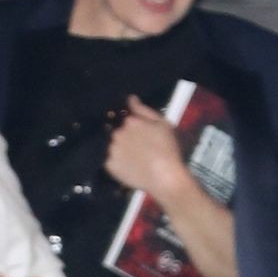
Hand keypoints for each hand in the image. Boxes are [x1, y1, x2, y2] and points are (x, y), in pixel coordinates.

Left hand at [104, 94, 190, 211]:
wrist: (165, 177)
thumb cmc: (168, 149)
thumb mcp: (162, 123)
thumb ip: (143, 110)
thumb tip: (130, 98)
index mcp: (130, 122)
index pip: (127, 121)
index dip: (136, 129)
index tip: (144, 138)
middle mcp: (118, 134)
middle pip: (118, 134)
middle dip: (127, 139)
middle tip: (141, 150)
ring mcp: (112, 150)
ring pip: (114, 147)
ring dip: (121, 151)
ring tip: (137, 161)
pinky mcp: (110, 166)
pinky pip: (111, 162)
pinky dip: (118, 164)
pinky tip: (131, 168)